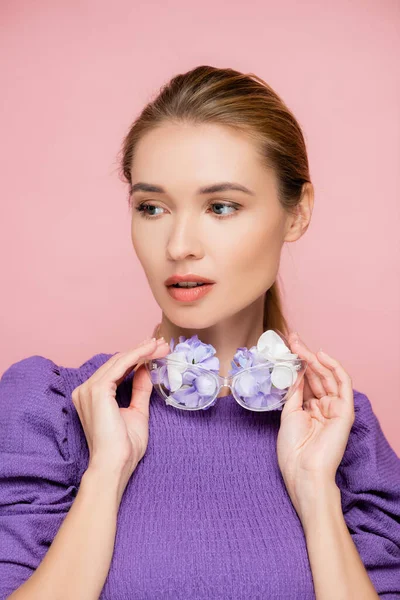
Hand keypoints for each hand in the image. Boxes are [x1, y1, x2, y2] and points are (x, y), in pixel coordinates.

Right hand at [71, 337, 169, 493]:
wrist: (115, 465)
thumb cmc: (124, 447)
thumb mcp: (137, 412)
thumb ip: (139, 390)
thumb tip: (145, 370)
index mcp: (92, 396)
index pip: (116, 370)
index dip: (137, 358)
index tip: (157, 351)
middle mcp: (85, 390)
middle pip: (117, 362)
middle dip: (142, 351)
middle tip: (162, 344)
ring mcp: (89, 389)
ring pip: (119, 361)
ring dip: (142, 351)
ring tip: (161, 345)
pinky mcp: (97, 390)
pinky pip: (120, 366)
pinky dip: (137, 356)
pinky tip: (151, 351)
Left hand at [276, 332, 354, 517]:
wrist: (303, 471)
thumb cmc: (293, 450)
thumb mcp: (288, 414)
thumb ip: (294, 392)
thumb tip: (295, 371)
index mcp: (310, 409)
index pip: (306, 380)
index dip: (298, 363)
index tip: (287, 347)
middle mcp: (324, 407)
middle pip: (316, 375)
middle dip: (304, 356)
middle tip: (292, 339)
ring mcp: (335, 408)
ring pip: (327, 376)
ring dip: (314, 359)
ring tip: (301, 345)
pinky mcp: (345, 411)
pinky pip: (343, 384)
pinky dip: (334, 368)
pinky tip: (321, 356)